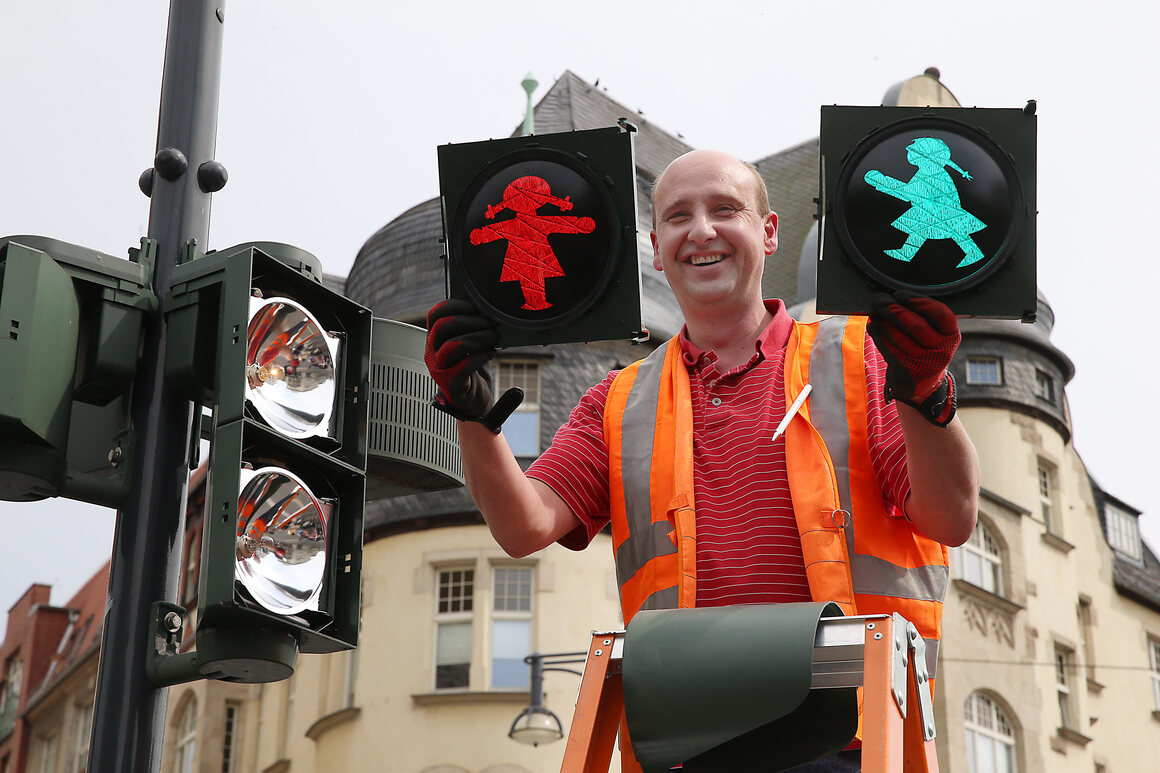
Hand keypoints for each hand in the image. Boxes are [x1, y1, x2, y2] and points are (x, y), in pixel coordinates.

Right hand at [424, 299, 498, 418]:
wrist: (473, 401)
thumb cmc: (473, 369)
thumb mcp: (472, 344)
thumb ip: (475, 328)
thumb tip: (490, 310)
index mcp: (436, 339)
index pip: (435, 315)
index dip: (454, 306)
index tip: (475, 307)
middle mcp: (433, 353)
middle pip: (441, 327)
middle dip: (468, 322)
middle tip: (489, 324)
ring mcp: (439, 370)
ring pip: (451, 346)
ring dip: (476, 339)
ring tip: (493, 338)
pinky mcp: (451, 385)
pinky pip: (463, 367)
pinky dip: (480, 357)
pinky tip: (490, 353)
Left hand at [867, 290, 959, 402]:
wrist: (921, 383)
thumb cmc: (926, 349)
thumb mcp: (935, 334)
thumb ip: (924, 317)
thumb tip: (896, 297)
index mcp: (952, 335)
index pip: (941, 314)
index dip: (919, 301)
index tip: (900, 293)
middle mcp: (941, 350)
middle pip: (915, 325)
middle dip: (894, 309)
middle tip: (879, 299)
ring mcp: (924, 363)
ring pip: (899, 337)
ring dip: (883, 322)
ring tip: (875, 311)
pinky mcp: (906, 370)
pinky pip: (888, 349)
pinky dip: (878, 335)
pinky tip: (873, 326)